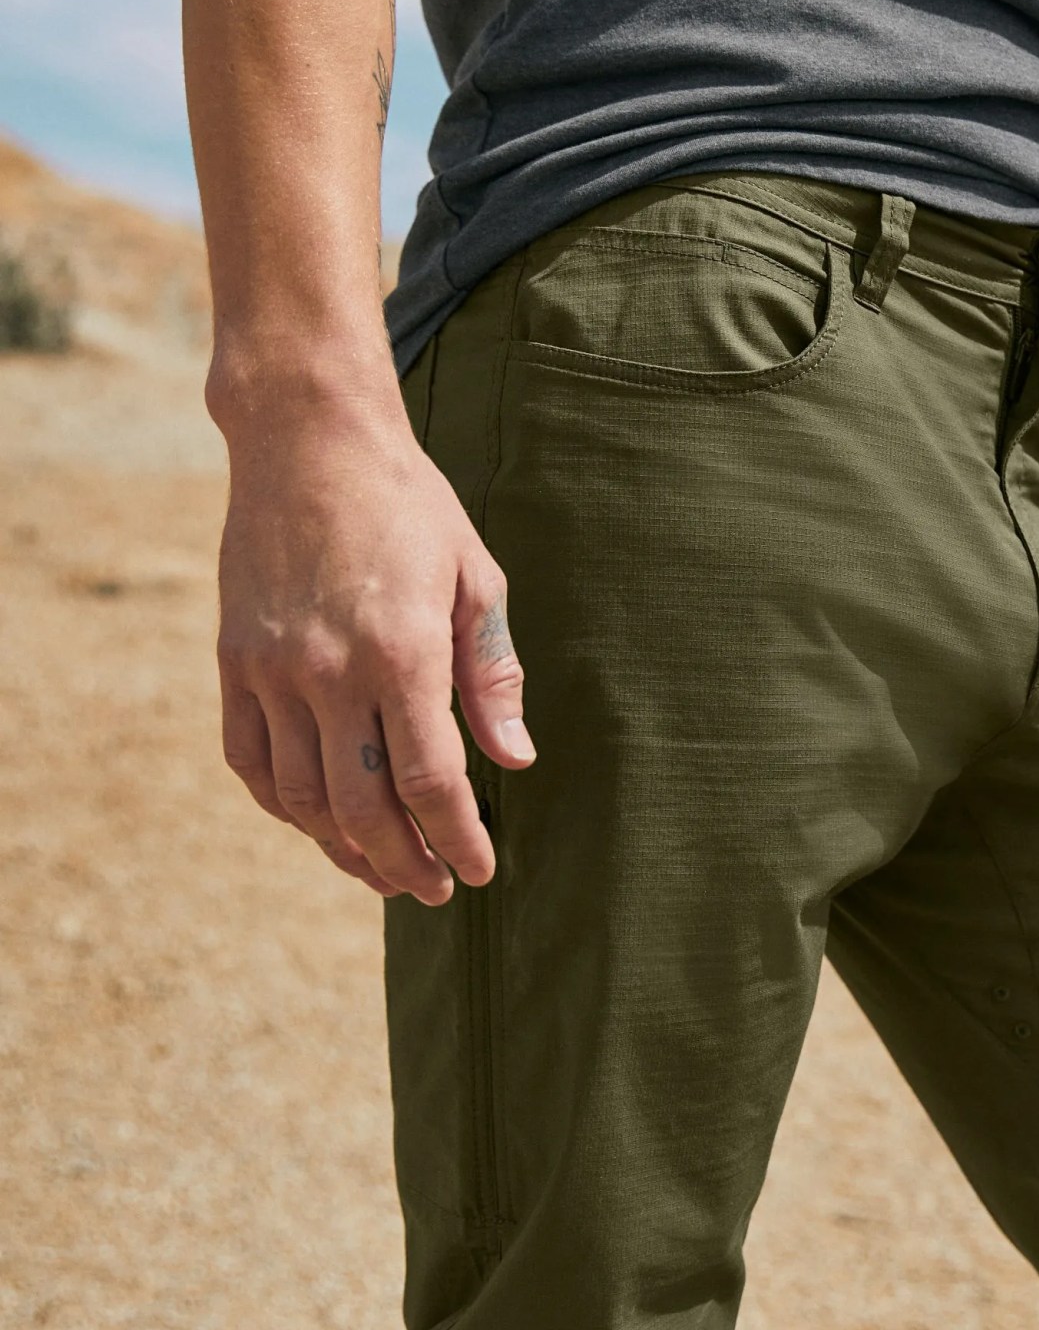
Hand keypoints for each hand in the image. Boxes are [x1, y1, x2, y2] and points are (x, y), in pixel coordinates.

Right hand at [214, 392, 533, 903]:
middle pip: (362, 809)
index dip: (457, 838)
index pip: (430, 782)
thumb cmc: (408, 506)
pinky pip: (251, 761)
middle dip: (405, 864)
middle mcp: (330, 671)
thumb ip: (491, 675)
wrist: (307, 441)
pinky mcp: (234, 662)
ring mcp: (272, 670)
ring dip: (345, 850)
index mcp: (401, 651)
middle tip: (435, 888)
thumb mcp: (474, 578)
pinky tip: (319, 822)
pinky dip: (285, 806)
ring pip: (302, 799)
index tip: (479, 871)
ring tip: (385, 870)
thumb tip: (514, 758)